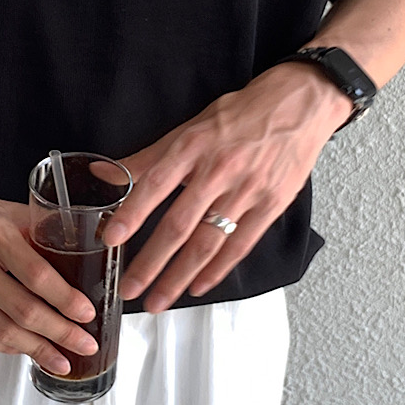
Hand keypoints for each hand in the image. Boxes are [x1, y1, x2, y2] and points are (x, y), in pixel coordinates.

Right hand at [0, 188, 99, 375]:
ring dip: (36, 349)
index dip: (65, 300)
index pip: (36, 274)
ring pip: (1, 331)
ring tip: (62, 360)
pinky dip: (7, 348)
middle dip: (60, 333)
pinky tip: (27, 350)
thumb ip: (41, 233)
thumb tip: (83, 260)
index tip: (86, 314)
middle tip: (84, 344)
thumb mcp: (8, 213)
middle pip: (22, 309)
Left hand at [100, 64, 353, 311]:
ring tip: (158, 300)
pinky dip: (217, 270)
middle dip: (151, 262)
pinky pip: (240, 245)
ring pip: (207, 243)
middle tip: (129, 288)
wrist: (300, 104)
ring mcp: (247, 191)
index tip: (111, 238)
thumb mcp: (190, 127)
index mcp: (194, 146)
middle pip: (180, 224)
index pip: (156, 183)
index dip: (132, 212)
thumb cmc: (242, 114)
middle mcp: (219, 170)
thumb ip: (149, 158)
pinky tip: (197, 286)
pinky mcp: (271, 205)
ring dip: (179, 277)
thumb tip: (104, 174)